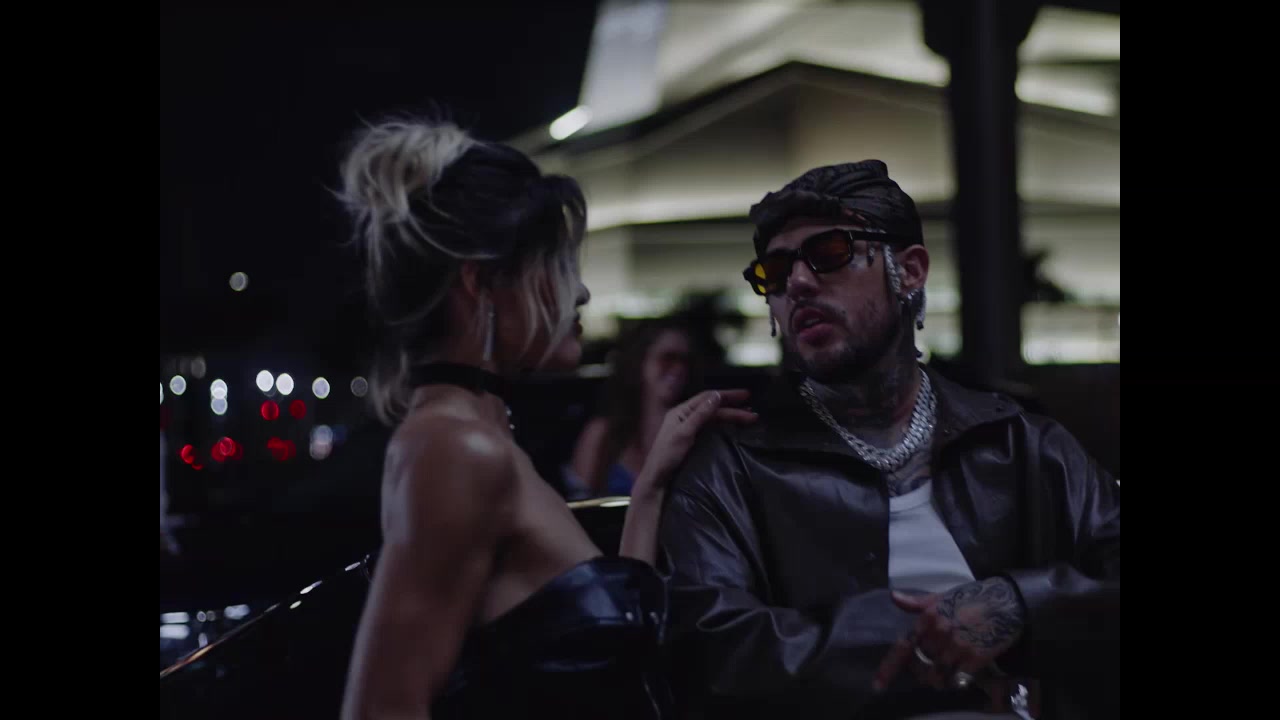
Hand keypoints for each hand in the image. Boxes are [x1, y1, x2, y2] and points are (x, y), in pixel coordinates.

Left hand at [637, 389, 755, 490]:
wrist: (657, 478)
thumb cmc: (667, 455)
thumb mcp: (683, 433)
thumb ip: (700, 414)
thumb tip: (716, 396)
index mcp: (681, 411)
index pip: (707, 397)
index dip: (727, 395)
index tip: (745, 395)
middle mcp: (685, 416)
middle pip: (713, 408)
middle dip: (733, 408)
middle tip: (753, 412)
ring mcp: (688, 428)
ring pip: (714, 418)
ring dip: (731, 416)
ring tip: (749, 418)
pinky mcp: (692, 439)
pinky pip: (711, 427)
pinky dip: (724, 425)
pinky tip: (734, 427)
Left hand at [874, 578, 1025, 695]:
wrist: (1006, 602)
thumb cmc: (972, 597)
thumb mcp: (942, 596)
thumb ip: (916, 602)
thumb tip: (893, 596)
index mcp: (928, 618)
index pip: (903, 647)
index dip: (888, 669)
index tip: (878, 686)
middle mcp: (939, 633)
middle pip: (920, 665)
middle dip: (921, 671)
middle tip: (929, 669)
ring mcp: (957, 647)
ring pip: (936, 676)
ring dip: (937, 679)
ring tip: (944, 674)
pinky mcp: (975, 658)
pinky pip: (957, 680)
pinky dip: (955, 682)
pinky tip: (960, 675)